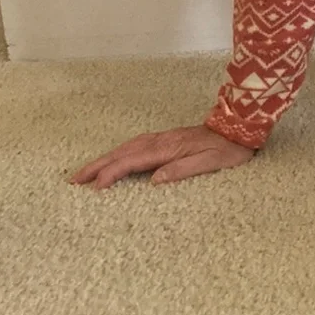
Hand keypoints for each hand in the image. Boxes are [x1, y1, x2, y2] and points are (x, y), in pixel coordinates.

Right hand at [67, 124, 254, 189]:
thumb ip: (183, 170)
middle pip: (124, 152)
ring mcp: (164, 138)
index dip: (113, 173)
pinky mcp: (167, 139)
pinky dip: (120, 152)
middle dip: (98, 165)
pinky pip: (136, 145)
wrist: (240, 127)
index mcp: (170, 148)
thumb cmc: (229, 149)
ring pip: (127, 147)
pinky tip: (115, 158)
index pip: (134, 161)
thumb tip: (155, 180)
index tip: (95, 187)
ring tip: (86, 171)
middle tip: (74, 179)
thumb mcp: (212, 163)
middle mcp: (163, 141)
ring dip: (106, 158)